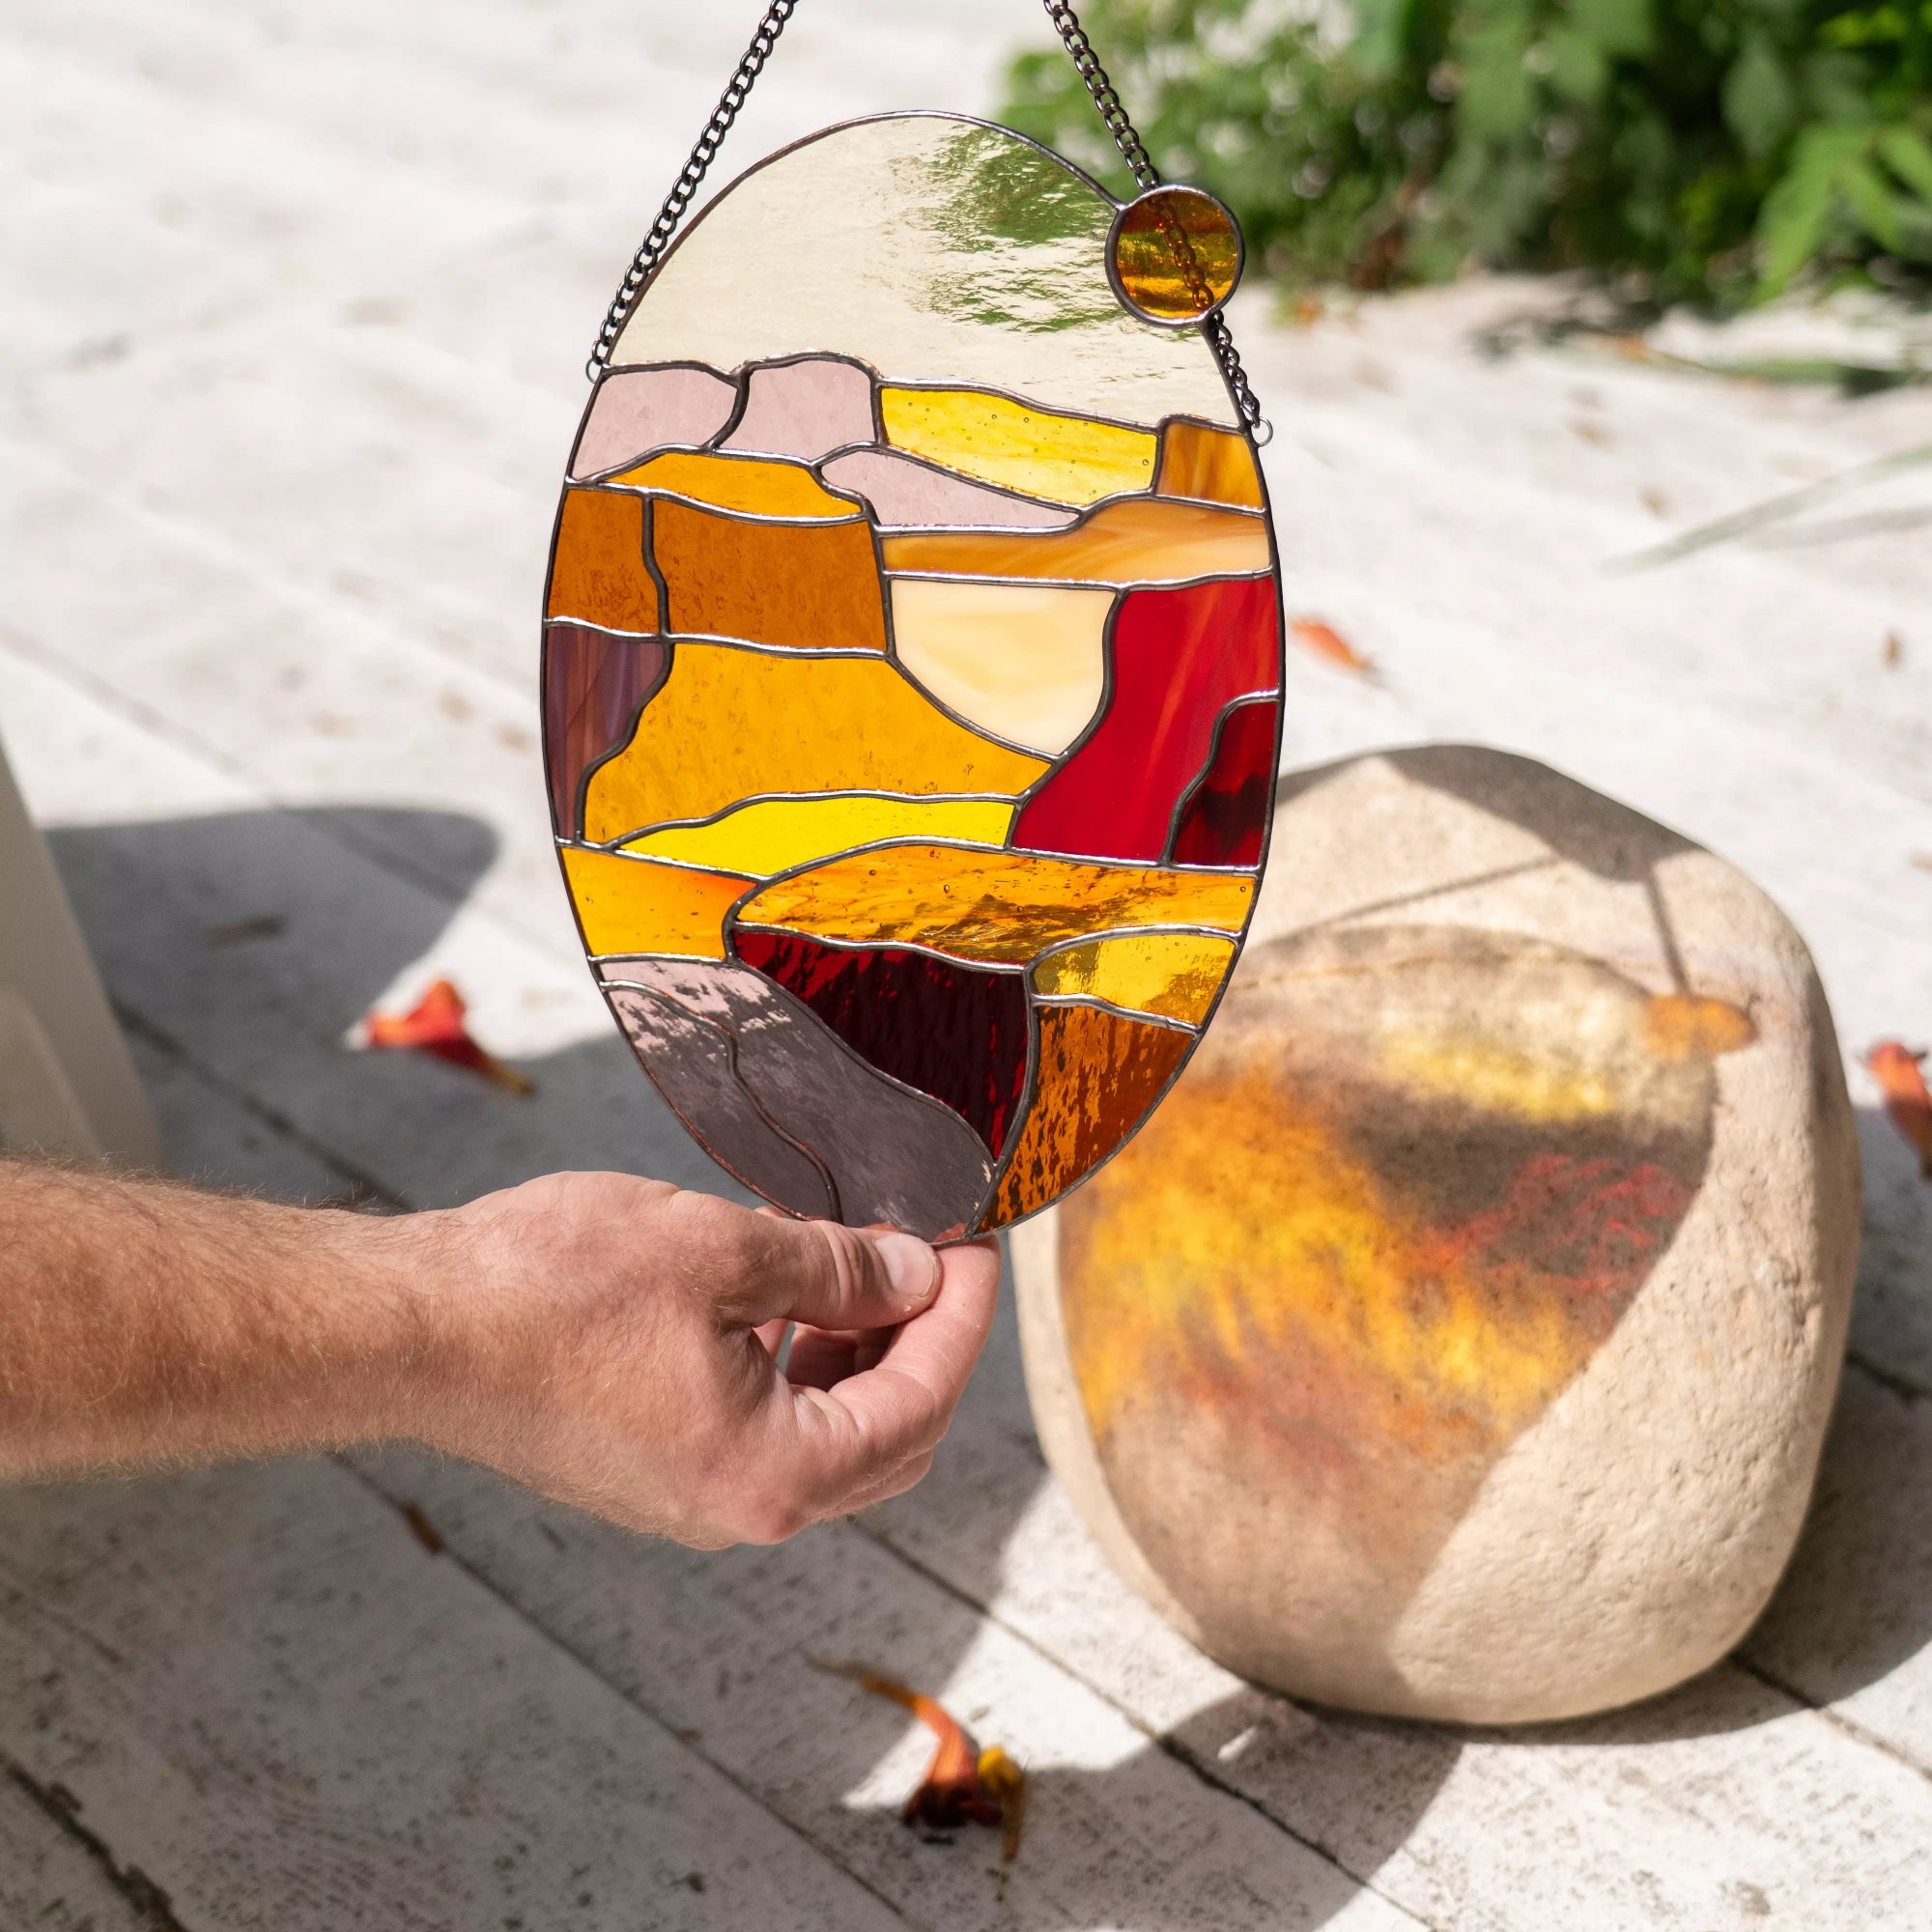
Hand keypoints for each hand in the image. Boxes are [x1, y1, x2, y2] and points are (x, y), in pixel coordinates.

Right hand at [418, 1174, 1001, 1547]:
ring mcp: (690, 1494)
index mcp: (773, 1473)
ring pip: (824, 1429)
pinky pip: (761, 1421)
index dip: (962, 1318)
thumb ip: (838, 1269)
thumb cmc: (550, 1290)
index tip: (973, 1246)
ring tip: (852, 1253)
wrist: (413, 1326)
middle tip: (929, 1252)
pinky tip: (781, 1283)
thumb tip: (915, 1274)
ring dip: (856, 1345)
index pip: (920, 1404)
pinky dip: (793, 1356)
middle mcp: (739, 1506)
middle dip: (921, 1340)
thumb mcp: (723, 1251)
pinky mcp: (651, 1466)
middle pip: (886, 1435)